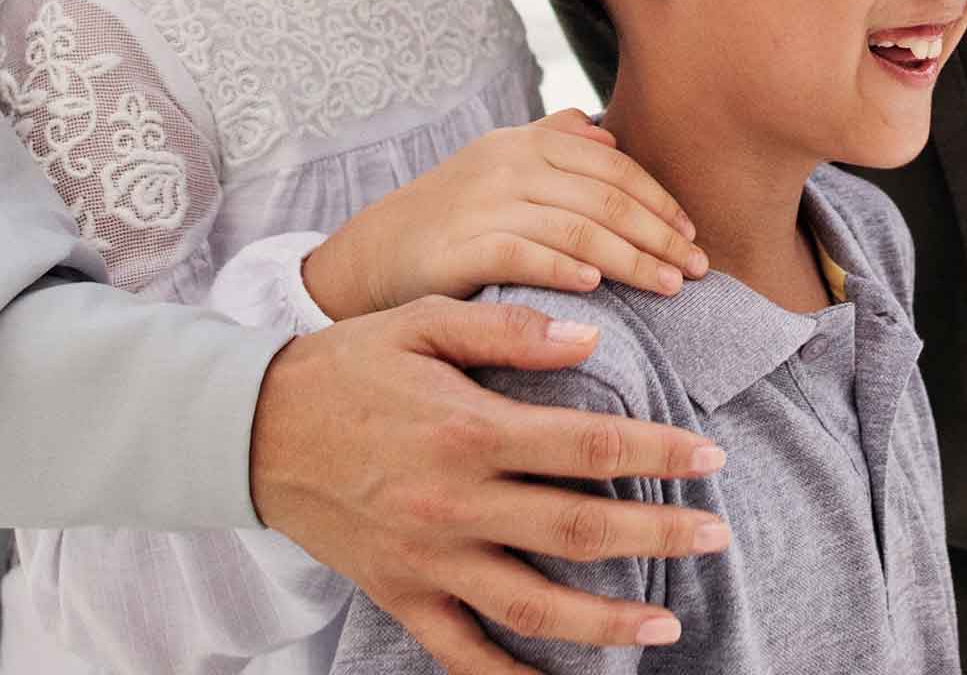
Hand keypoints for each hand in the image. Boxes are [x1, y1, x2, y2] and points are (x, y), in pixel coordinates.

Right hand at [252, 297, 730, 674]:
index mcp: (471, 431)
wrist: (249, 429)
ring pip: (534, 606)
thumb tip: (591, 337)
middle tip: (716, 535)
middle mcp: (457, 503)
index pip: (590, 446)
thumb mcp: (423, 323)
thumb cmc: (344, 366)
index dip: (659, 452)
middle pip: (580, 531)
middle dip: (658, 537)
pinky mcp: (399, 593)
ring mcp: (429, 559)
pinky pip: (462, 652)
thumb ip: (510, 331)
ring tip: (665, 624)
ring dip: (607, 622)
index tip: (710, 456)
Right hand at [301, 110, 707, 319]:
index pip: (612, 164)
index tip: (691, 233)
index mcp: (524, 142)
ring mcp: (482, 201)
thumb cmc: (447, 219)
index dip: (659, 198)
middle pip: (605, 195)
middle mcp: (507, 163)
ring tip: (668, 287)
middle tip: (696, 269)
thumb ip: (549, 143)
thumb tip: (605, 132)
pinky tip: (598, 289)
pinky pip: (527, 253)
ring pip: (577, 225)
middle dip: (659, 234)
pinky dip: (568, 268)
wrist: (370, 256)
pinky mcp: (460, 244)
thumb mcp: (496, 168)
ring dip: (631, 259)